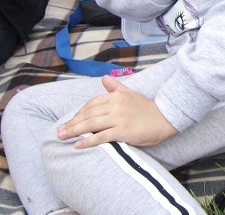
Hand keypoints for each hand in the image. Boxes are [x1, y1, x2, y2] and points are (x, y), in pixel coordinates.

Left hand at [57, 76, 176, 148]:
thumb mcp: (130, 94)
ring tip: (63, 137)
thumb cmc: (147, 108)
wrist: (165, 118)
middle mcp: (115, 105)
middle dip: (71, 123)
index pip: (91, 104)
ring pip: (91, 124)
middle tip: (59, 131)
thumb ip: (116, 87)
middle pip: (87, 114)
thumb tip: (104, 78)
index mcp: (116, 96)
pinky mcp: (123, 131)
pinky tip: (78, 145)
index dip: (78, 113)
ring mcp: (118, 118)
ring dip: (74, 131)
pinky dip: (88, 141)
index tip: (70, 121)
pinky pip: (101, 136)